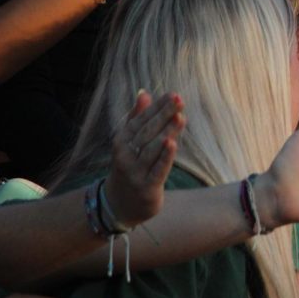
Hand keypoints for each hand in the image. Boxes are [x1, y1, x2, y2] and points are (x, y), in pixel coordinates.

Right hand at [104, 90, 182, 227]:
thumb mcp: (129, 143)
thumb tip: (144, 93)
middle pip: (147, 132)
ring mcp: (135, 172)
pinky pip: (158, 170)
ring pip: (152, 149)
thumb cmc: (130, 167)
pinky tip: (173, 143)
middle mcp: (125, 155)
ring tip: (179, 117)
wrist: (119, 204)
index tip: (173, 94)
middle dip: (164, 115)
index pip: (141, 120)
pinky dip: (165, 157)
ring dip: (167, 132)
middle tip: (179, 100)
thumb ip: (137, 118)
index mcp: (121, 141)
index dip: (156, 107)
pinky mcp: (147, 187)